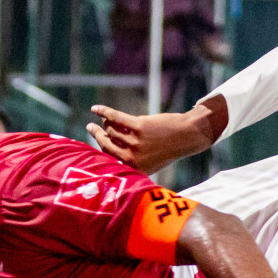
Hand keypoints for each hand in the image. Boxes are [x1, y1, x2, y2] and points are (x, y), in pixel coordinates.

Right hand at [86, 103, 215, 175]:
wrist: (186, 136)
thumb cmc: (168, 148)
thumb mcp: (150, 162)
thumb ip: (132, 161)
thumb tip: (108, 150)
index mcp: (134, 168)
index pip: (110, 157)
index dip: (101, 148)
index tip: (94, 142)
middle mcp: (132, 158)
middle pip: (106, 144)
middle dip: (96, 135)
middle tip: (90, 128)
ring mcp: (135, 142)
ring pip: (111, 130)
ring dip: (104, 122)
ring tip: (102, 118)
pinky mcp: (138, 126)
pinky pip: (115, 118)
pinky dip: (103, 112)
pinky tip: (95, 109)